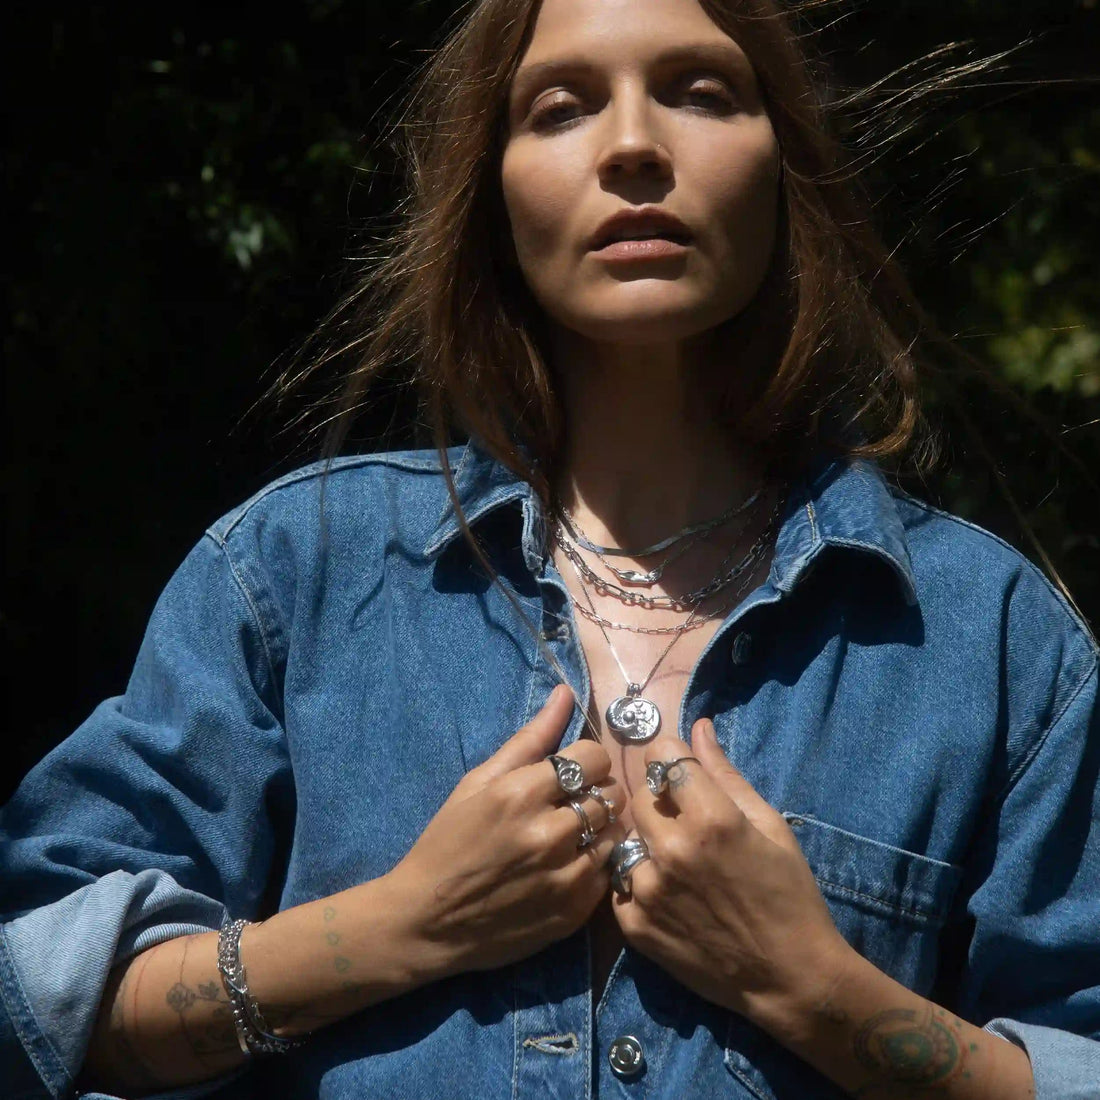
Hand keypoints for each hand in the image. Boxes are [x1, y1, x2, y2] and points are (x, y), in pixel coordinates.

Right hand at [386, 685, 626, 978]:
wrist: (428, 921)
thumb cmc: (448, 842)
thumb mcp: (477, 782)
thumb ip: (529, 738)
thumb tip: (566, 693)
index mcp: (522, 793)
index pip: (594, 757)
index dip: (586, 761)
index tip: (571, 772)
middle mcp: (549, 833)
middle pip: (611, 793)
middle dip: (596, 791)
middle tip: (572, 803)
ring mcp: (565, 875)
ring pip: (617, 831)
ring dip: (600, 828)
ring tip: (572, 835)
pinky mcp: (575, 910)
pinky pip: (609, 871)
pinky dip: (596, 864)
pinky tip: (568, 865)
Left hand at [611, 718, 851, 1026]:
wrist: (788, 976)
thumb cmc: (789, 894)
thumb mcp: (768, 824)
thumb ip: (724, 773)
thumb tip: (698, 726)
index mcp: (710, 819)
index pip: (662, 758)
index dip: (670, 759)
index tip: (679, 771)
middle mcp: (671, 850)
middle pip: (639, 797)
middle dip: (658, 800)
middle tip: (684, 822)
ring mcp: (647, 890)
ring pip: (627, 839)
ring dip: (646, 843)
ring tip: (679, 864)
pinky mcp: (633, 925)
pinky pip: (621, 882)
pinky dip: (638, 882)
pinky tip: (669, 894)